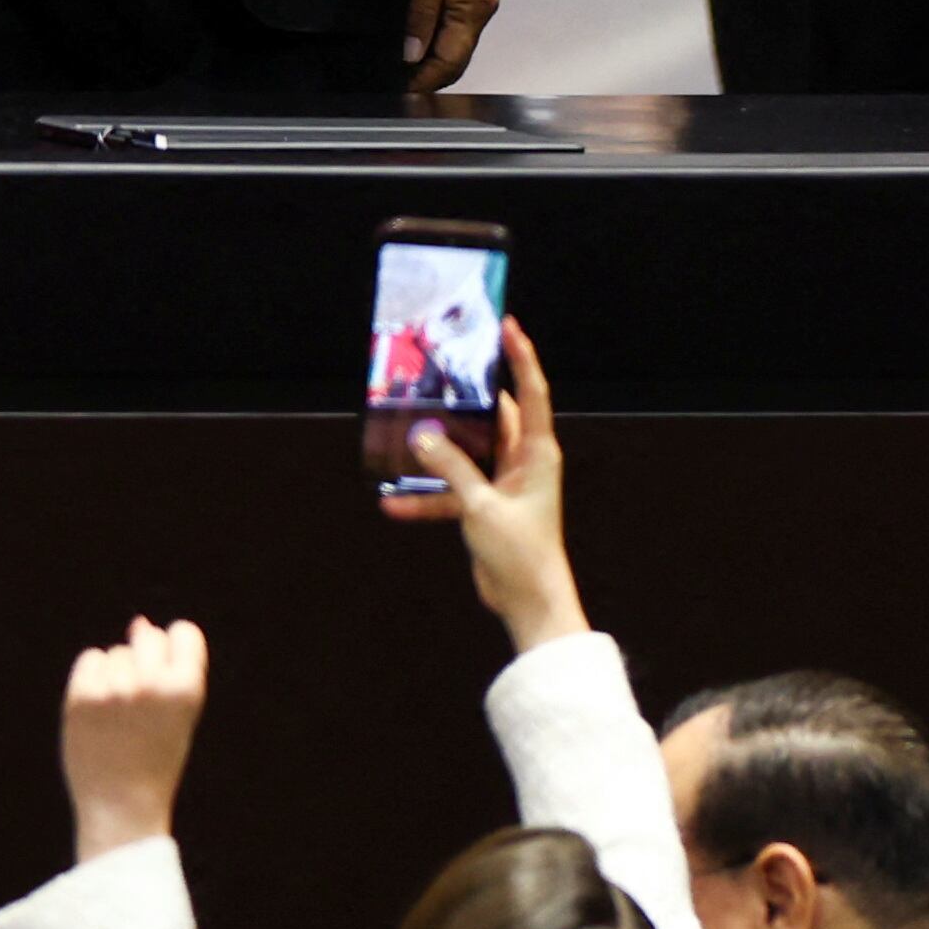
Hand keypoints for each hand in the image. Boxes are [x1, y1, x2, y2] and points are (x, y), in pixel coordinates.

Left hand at [60, 614, 209, 862]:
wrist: (121, 807)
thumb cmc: (155, 758)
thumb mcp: (180, 713)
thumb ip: (168, 666)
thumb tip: (139, 621)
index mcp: (186, 688)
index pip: (184, 632)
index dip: (175, 651)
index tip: (167, 677)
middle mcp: (151, 684)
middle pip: (147, 637)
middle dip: (144, 660)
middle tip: (139, 702)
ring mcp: (114, 689)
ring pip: (116, 653)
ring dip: (116, 674)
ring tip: (119, 716)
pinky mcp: (81, 697)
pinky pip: (90, 660)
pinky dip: (92, 678)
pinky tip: (98, 708)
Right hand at [377, 317, 587, 647]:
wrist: (529, 603)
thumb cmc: (521, 552)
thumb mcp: (481, 506)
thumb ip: (451, 468)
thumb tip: (421, 435)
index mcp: (536, 451)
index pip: (531, 392)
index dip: (520, 357)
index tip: (506, 325)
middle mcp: (522, 460)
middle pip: (492, 417)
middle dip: (465, 398)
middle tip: (438, 370)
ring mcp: (503, 484)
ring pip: (466, 454)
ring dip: (437, 451)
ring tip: (403, 431)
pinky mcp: (485, 508)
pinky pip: (452, 492)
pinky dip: (427, 496)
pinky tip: (392, 501)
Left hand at [406, 0, 498, 94]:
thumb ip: (421, 13)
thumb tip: (412, 53)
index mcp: (474, 7)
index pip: (451, 59)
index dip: (427, 78)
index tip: (405, 89)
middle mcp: (481, 11)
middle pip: (457, 59)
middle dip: (431, 76)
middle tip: (401, 85)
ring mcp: (478, 5)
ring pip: (457, 47)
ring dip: (434, 62)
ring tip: (406, 70)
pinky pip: (457, 31)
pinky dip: (439, 44)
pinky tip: (420, 46)